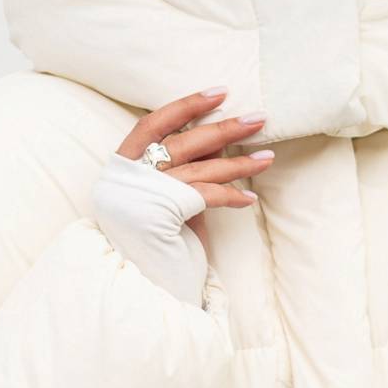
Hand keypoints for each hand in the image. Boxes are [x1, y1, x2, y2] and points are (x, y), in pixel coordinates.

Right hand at [116, 87, 275, 254]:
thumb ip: (182, 171)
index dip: (185, 106)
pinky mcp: (158, 216)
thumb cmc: (158, 247)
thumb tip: (219, 143)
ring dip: (238, 163)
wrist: (144, 293)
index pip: (152, 123)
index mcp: (119, 169)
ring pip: (198, 168)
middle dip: (224, 128)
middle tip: (259, 118)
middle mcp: (124, 179)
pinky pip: (204, 195)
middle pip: (181, 141)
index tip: (220, 93)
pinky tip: (250, 200)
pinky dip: (230, 196)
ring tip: (269, 156)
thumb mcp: (167, 201)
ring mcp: (138, 196)